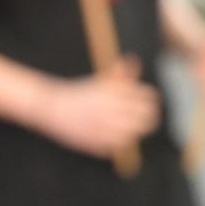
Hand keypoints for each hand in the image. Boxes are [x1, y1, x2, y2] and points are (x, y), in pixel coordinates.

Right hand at [34, 57, 159, 158]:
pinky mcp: (99, 142)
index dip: (151, 100)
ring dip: (135, 130)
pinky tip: (116, 135)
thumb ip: (121, 74)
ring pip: (136, 133)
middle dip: (148, 116)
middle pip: (146, 117)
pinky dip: (122, 141)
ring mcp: (106, 127)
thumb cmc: (79, 92)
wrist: (53, 108)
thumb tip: (135, 61)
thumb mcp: (100, 80)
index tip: (147, 102)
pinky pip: (121, 144)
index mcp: (115, 92)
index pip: (148, 98)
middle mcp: (112, 109)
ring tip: (129, 126)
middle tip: (144, 117)